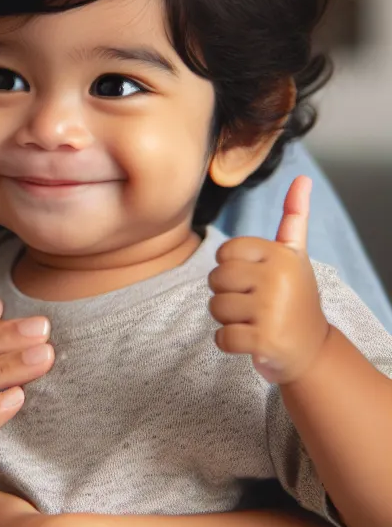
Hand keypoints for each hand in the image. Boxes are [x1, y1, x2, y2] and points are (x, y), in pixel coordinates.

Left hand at [208, 175, 330, 383]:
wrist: (312, 348)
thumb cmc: (295, 295)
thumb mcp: (295, 254)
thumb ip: (293, 218)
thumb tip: (302, 178)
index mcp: (279, 254)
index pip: (223, 253)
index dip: (232, 269)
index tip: (256, 279)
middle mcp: (276, 278)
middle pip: (215, 279)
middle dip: (227, 294)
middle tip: (254, 303)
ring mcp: (271, 310)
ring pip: (215, 308)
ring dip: (228, 319)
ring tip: (255, 320)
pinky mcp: (264, 340)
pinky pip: (221, 338)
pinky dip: (230, 343)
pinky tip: (252, 339)